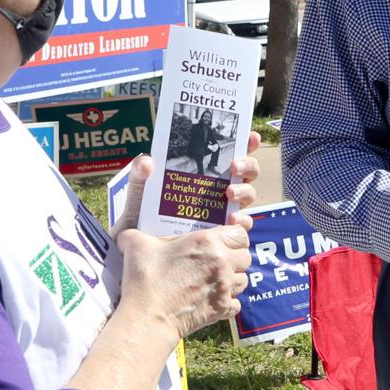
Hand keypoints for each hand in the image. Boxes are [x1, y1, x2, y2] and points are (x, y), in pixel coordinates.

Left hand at [112, 131, 261, 236]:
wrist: (138, 253)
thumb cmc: (140, 219)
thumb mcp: (138, 194)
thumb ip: (139, 176)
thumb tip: (147, 161)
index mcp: (201, 175)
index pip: (228, 154)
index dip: (245, 143)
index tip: (251, 136)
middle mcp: (217, 191)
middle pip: (246, 173)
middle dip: (247, 166)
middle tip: (234, 167)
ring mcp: (221, 212)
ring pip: (247, 196)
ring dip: (244, 191)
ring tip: (229, 193)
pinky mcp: (222, 234)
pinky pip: (241, 225)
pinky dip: (241, 219)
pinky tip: (231, 219)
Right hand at [117, 224, 251, 338]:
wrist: (148, 316)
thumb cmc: (145, 279)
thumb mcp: (136, 246)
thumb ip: (133, 236)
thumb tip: (123, 235)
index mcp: (207, 242)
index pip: (240, 233)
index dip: (235, 235)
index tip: (224, 239)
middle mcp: (222, 263)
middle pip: (246, 256)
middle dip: (236, 257)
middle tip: (219, 260)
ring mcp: (224, 288)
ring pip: (244, 280)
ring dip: (233, 279)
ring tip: (217, 280)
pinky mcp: (221, 309)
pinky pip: (236, 304)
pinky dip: (228, 303)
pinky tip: (214, 300)